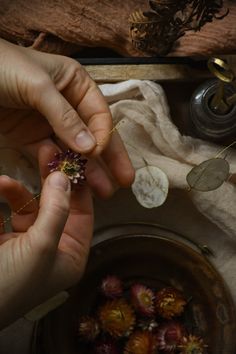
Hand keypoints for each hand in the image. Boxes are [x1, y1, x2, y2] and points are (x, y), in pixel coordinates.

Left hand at [0, 38, 133, 196]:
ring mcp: (50, 123)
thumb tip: (90, 148)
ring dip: (89, 170)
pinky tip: (73, 181)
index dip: (103, 134)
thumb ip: (64, 117)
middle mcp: (68, 104)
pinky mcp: (32, 137)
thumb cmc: (3, 67)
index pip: (99, 113)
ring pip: (75, 149)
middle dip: (110, 158)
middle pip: (94, 134)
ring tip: (105, 191)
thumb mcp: (38, 86)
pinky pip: (51, 155)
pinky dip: (61, 168)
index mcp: (76, 83)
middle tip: (125, 181)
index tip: (99, 153)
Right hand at [0, 161, 92, 328]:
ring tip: (4, 180)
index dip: (78, 185)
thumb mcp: (41, 247)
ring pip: (32, 205)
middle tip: (46, 151)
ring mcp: (31, 241)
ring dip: (19, 190)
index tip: (72, 160)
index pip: (83, 212)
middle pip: (58, 204)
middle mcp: (55, 246)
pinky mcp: (9, 238)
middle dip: (51, 179)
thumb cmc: (11, 284)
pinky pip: (11, 210)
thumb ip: (56, 210)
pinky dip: (5, 197)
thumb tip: (63, 177)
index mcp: (72, 254)